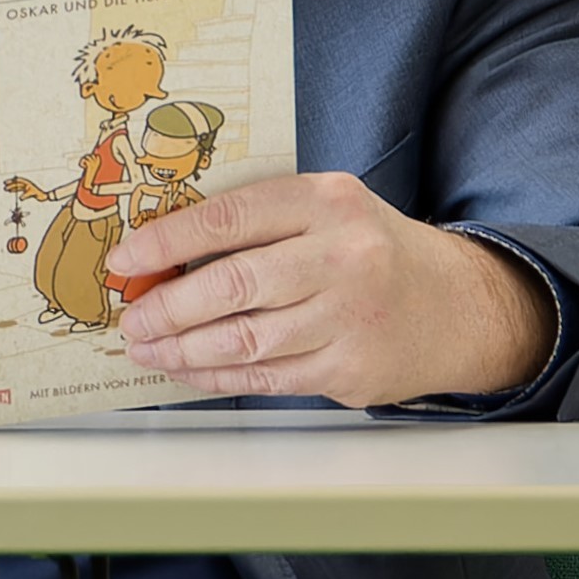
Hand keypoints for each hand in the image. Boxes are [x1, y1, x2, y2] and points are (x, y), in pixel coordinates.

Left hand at [107, 173, 551, 405]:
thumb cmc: (371, 252)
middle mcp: (343, 256)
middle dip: (167, 306)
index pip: (230, 217)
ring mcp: (349, 317)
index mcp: (328, 202)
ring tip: (148, 347)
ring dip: (182, 348)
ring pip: (243, 339)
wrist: (454, 306)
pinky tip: (188, 368)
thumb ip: (259, 224)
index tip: (125, 258)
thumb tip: (163, 256)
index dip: (166, 240)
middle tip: (131, 318)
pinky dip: (215, 375)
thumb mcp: (327, 212)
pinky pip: (264, 377)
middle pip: (232, 284)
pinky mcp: (349, 368)